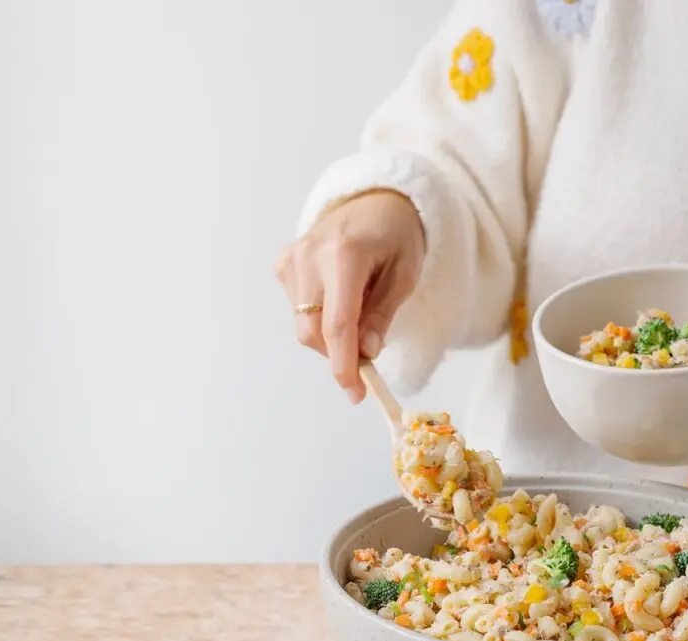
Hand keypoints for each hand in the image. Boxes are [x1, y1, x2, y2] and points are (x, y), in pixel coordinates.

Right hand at [275, 190, 424, 402]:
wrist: (374, 201)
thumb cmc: (396, 238)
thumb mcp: (404, 275)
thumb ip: (382, 315)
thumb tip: (365, 353)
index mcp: (344, 254)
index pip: (337, 324)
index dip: (344, 365)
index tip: (356, 393)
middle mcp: (309, 255)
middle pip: (313, 332)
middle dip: (338, 354)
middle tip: (367, 360)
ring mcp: (291, 258)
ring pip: (304, 326)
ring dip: (331, 335)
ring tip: (359, 308)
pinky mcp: (283, 264)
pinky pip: (298, 311)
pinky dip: (320, 318)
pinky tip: (339, 296)